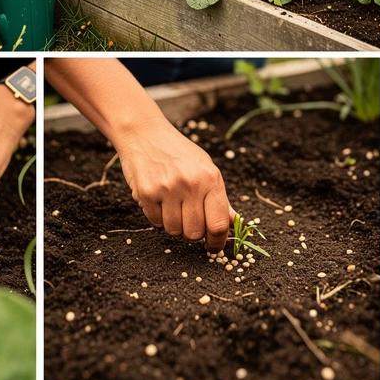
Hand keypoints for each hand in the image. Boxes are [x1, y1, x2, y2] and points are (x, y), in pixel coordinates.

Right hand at [116, 116, 234, 251]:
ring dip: (173, 224)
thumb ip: (220, 197)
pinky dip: (157, 216)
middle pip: (195, 233)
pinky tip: (158, 198)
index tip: (213, 246)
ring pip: (174, 231)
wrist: (145, 133)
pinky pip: (155, 222)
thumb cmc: (177, 151)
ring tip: (171, 204)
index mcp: (210, 178)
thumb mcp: (205, 167)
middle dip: (192, 232)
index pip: (219, 224)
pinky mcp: (146, 193)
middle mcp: (191, 183)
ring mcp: (167, 188)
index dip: (217, 242)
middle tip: (188, 217)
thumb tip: (235, 222)